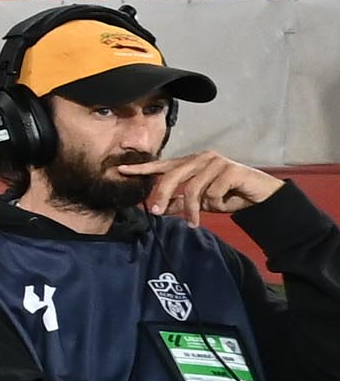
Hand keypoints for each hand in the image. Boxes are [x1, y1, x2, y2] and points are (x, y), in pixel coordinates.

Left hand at [116, 151, 284, 224]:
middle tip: (156, 212)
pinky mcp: (231, 169)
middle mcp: (201, 158)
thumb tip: (159, 209)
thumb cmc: (229, 195)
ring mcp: (216, 161)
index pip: (163, 165)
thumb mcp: (200, 202)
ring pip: (192, 188)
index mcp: (191, 163)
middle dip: (163, 196)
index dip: (142, 168)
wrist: (259, 196)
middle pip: (172, 176)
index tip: (121, 170)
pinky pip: (213, 191)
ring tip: (194, 222)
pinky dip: (215, 203)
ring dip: (193, 209)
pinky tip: (224, 204)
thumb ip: (180, 203)